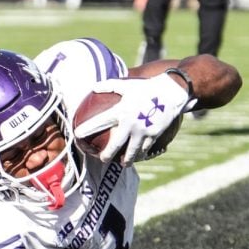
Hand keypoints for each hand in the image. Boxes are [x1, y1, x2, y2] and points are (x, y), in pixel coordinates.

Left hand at [74, 73, 189, 165]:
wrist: (172, 92)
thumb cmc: (146, 87)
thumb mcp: (126, 84)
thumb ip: (109, 86)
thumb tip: (92, 87)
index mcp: (121, 111)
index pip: (100, 122)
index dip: (87, 129)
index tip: (77, 135)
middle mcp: (131, 124)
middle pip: (116, 145)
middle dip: (107, 154)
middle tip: (102, 159)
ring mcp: (143, 131)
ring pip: (132, 151)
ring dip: (127, 160)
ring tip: (123, 164)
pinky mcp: (154, 135)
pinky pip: (146, 149)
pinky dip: (141, 154)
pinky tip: (139, 157)